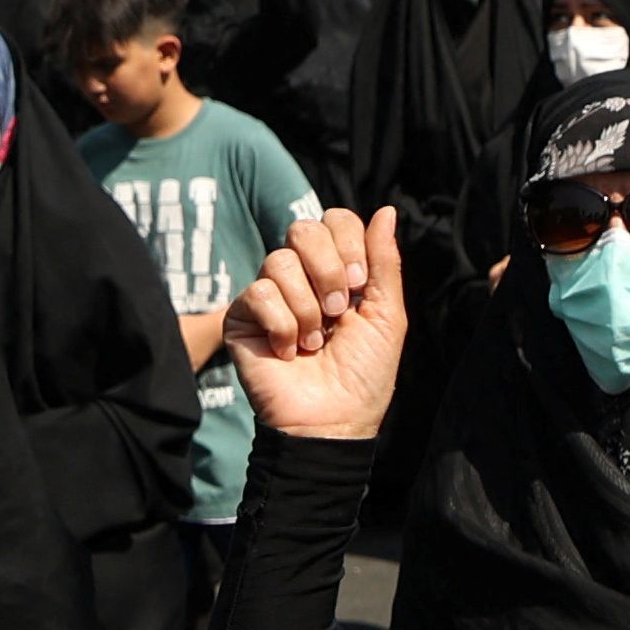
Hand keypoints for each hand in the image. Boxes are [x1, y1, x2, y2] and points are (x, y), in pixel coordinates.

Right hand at [223, 204, 411, 441]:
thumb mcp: (388, 315)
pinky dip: (283, 325)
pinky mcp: (241, 315)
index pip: (335, 220)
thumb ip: (385, 262)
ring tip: (315, 342)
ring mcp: (270, 295)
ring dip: (307, 309)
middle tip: (338, 311)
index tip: (360, 283)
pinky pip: (258, 292)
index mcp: (338, 272)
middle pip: (303, 228)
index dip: (348, 243)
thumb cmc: (364, 374)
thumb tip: (387, 210)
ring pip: (279, 261)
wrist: (333, 419)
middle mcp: (302, 277)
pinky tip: (289, 351)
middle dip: (328, 270)